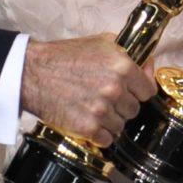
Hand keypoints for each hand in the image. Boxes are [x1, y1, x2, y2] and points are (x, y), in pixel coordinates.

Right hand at [20, 35, 154, 147]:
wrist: (33, 73)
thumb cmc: (66, 56)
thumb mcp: (101, 43)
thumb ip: (129, 53)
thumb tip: (149, 64)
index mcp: (123, 66)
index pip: (148, 90)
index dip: (139, 91)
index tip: (130, 91)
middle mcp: (115, 89)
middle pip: (134, 109)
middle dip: (122, 105)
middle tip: (104, 98)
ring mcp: (102, 110)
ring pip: (121, 125)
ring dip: (110, 120)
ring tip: (92, 108)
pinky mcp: (87, 128)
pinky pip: (107, 139)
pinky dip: (99, 134)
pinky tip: (88, 121)